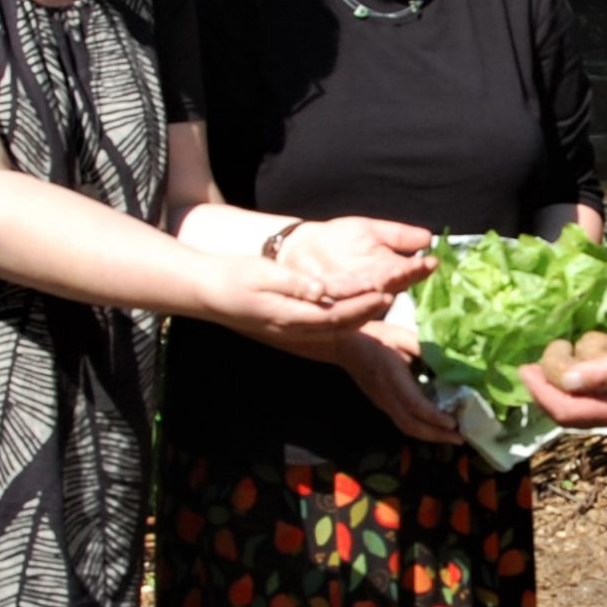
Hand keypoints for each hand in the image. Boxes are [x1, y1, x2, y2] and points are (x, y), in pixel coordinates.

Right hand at [198, 254, 396, 334]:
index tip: (385, 292)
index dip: (362, 306)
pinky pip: (327, 326)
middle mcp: (296, 329)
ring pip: (337, 328)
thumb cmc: (234, 278)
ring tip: (387, 298)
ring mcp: (294, 332)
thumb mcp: (262, 275)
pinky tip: (362, 306)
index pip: (335, 315)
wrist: (209, 293)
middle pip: (342, 325)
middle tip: (397, 294)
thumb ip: (293, 284)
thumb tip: (321, 290)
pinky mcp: (294, 327)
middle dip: (371, 311)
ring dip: (364, 315)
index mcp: (290, 317)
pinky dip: (349, 317)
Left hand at [273, 216, 434, 298]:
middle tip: (410, 269)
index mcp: (385, 273)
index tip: (431, 262)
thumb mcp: (372, 231)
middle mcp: (369, 288)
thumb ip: (398, 235)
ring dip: (374, 288)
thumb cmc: (341, 240)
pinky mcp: (322, 294)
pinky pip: (332, 293)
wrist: (302, 246)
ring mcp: (346, 294)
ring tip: (386, 278)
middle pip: (388, 285)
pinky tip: (346, 286)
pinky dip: (339, 291)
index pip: (406, 273)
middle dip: (399, 278)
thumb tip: (428, 238)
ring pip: (363, 293)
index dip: (417, 269)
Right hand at [329, 328, 461, 444]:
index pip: (415, 405)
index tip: (453, 423)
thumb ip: (424, 348)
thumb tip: (450, 361)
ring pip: (406, 427)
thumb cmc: (375, 337)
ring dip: (429, 436)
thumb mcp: (401, 336)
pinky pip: (402, 422)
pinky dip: (420, 428)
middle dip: (436, 435)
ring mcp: (382, 403)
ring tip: (451, 437)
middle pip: (411, 425)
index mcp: (392, 378)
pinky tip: (434, 427)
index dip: (434, 417)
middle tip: (460, 438)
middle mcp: (387, 396)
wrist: (344, 345)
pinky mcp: (382, 404)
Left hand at [521, 319, 606, 427]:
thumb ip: (602, 372)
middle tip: (531, 365)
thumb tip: (566, 380)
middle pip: (567, 412)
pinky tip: (574, 359)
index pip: (565, 411)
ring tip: (550, 359)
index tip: (526, 368)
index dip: (541, 392)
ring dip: (557, 385)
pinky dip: (573, 379)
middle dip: (544, 390)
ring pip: (575, 403)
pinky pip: (588, 393)